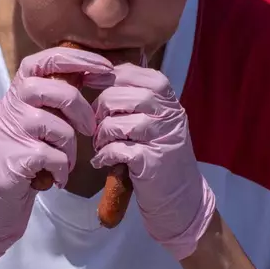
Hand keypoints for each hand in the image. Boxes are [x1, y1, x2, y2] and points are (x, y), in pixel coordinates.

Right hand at [0, 47, 112, 264]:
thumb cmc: (24, 152)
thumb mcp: (36, 116)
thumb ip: (56, 96)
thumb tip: (95, 72)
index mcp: (20, 90)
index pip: (48, 59)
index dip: (80, 59)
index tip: (106, 68)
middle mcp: (13, 104)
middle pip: (59, 91)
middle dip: (83, 111)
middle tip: (90, 129)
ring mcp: (13, 130)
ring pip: (60, 127)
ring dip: (71, 149)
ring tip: (64, 161)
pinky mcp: (17, 158)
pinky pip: (56, 157)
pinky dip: (62, 170)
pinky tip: (56, 177)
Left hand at [87, 64, 215, 260]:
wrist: (181, 195)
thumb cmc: (159, 150)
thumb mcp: (154, 116)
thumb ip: (132, 95)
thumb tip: (95, 73)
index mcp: (167, 96)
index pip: (129, 73)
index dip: (104, 77)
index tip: (88, 83)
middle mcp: (168, 112)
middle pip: (117, 97)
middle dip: (99, 111)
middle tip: (97, 127)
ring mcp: (162, 136)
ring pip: (114, 123)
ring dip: (101, 136)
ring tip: (102, 145)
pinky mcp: (152, 161)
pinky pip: (115, 149)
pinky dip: (104, 156)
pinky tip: (104, 161)